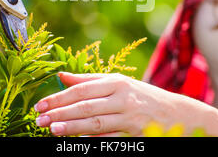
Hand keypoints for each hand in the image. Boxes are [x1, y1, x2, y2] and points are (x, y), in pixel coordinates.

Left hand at [34, 72, 217, 136]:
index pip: (83, 88)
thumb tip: (61, 76)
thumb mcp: (118, 83)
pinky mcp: (136, 134)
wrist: (178, 114)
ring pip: (96, 124)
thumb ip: (89, 79)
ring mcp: (131, 117)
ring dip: (72, 128)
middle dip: (61, 113)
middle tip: (39, 120)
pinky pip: (110, 138)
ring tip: (52, 131)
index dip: (60, 97)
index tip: (41, 104)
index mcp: (117, 82)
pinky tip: (77, 142)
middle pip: (86, 106)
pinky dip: (93, 141)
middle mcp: (123, 98)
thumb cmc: (142, 96)